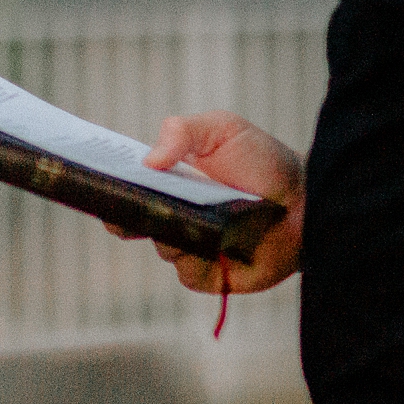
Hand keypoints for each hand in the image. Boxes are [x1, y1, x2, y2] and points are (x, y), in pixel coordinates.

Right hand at [103, 110, 303, 294]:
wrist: (310, 201)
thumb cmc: (264, 162)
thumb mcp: (222, 129)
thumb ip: (182, 131)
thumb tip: (148, 161)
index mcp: (168, 181)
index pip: (125, 184)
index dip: (107, 182)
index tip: (93, 176)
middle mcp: (173, 214)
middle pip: (128, 221)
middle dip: (119, 214)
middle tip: (124, 204)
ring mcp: (190, 245)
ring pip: (160, 246)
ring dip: (170, 233)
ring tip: (193, 216)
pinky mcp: (212, 274)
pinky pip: (188, 272)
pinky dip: (195, 259)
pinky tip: (215, 243)